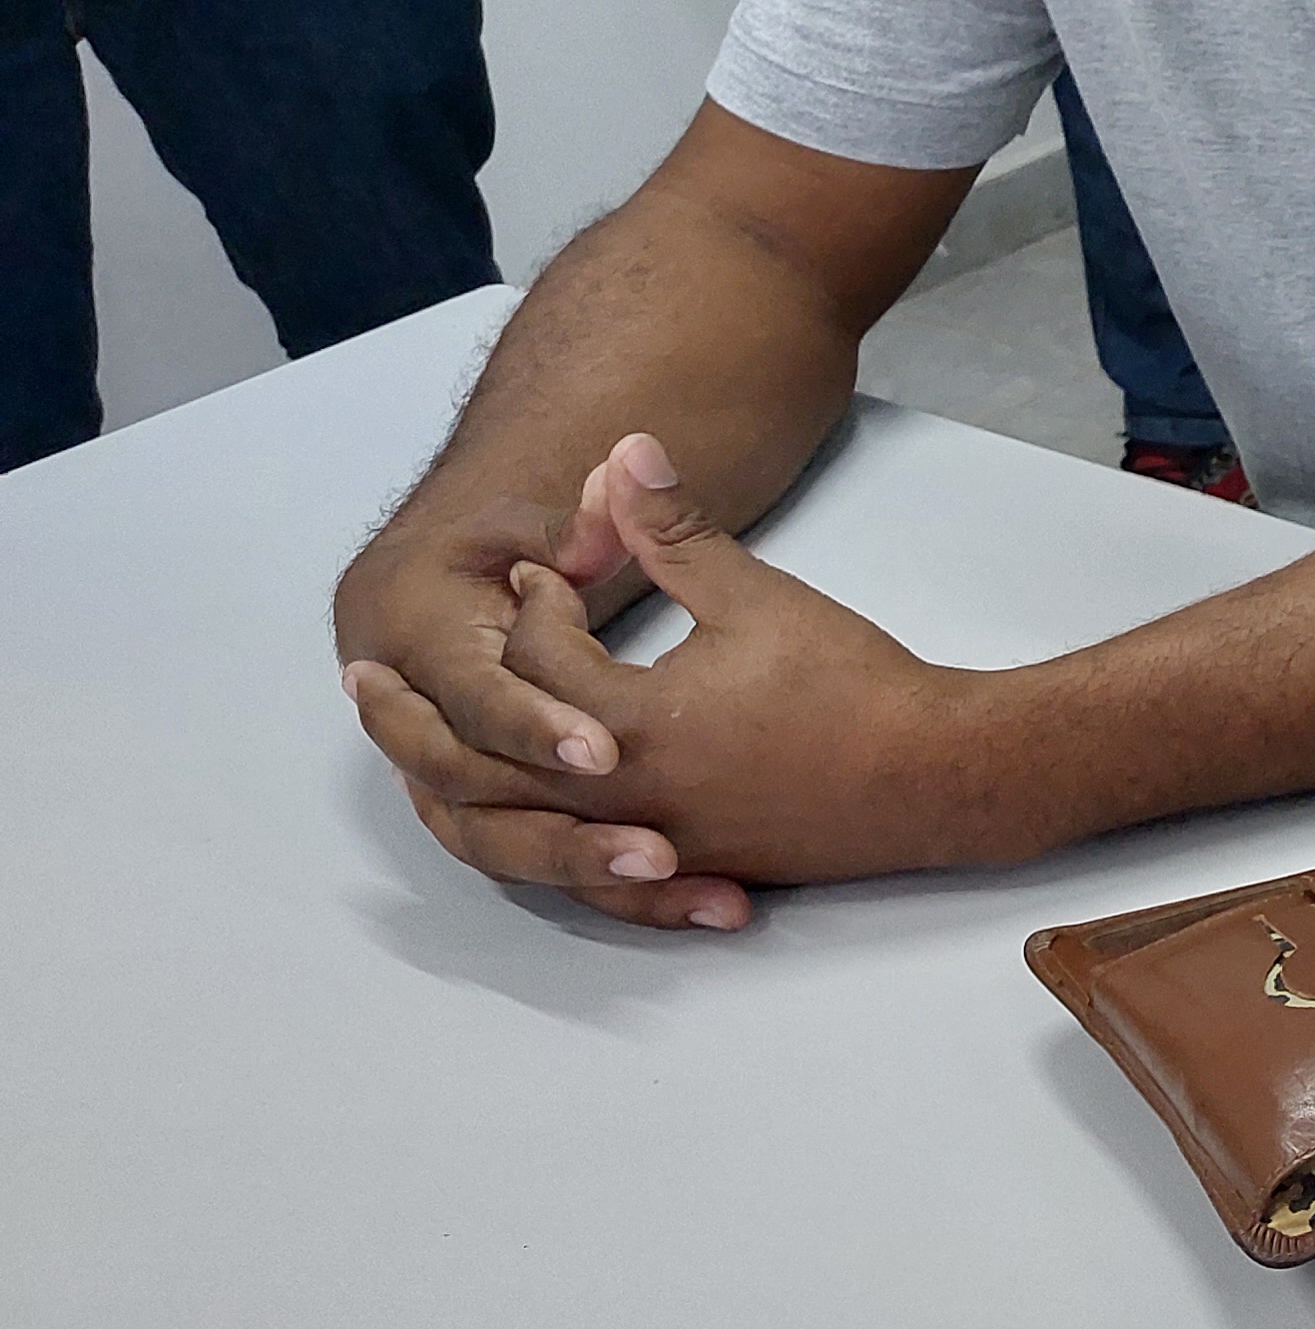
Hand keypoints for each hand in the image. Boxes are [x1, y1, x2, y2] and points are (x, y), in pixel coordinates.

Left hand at [340, 435, 988, 924]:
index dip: (534, 601)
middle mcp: (621, 796)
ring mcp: (649, 842)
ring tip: (408, 765)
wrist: (935, 774)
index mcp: (631, 723)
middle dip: (412, 722)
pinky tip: (517, 826)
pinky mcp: (681, 869)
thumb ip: (675, 529)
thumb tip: (623, 452)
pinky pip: (574, 875)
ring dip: (450, 794)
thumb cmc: (851, 683)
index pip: (535, 661)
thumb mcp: (758, 595)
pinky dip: (531, 849)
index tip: (547, 567)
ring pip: (511, 837)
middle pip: (475, 769)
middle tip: (366, 684)